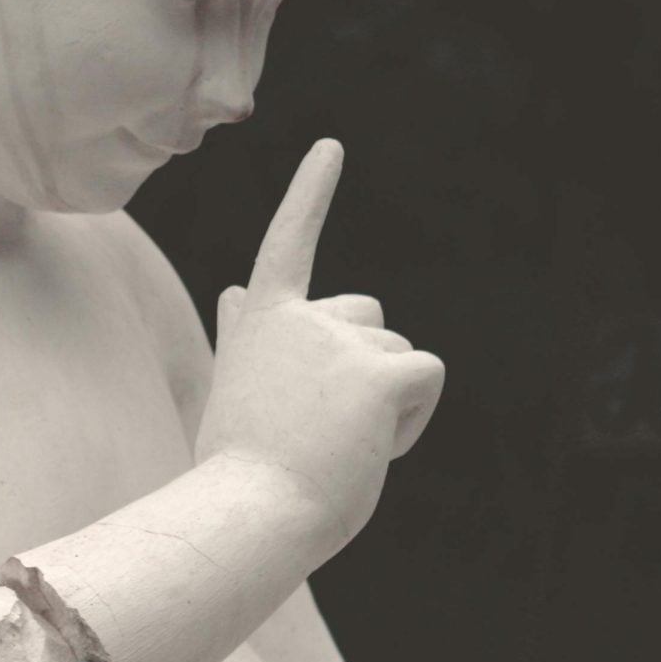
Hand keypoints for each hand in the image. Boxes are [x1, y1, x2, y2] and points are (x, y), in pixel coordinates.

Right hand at [194, 139, 445, 547]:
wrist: (247, 514)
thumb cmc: (241, 468)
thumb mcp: (236, 387)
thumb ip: (245, 334)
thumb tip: (235, 289)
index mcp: (261, 320)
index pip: (288, 242)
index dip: (310, 192)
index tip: (332, 146)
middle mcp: (301, 316)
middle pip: (371, 317)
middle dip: (368, 366)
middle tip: (324, 429)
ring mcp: (340, 340)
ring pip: (402, 355)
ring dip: (388, 406)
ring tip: (337, 447)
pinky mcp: (380, 372)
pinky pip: (425, 377)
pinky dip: (412, 421)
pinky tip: (371, 448)